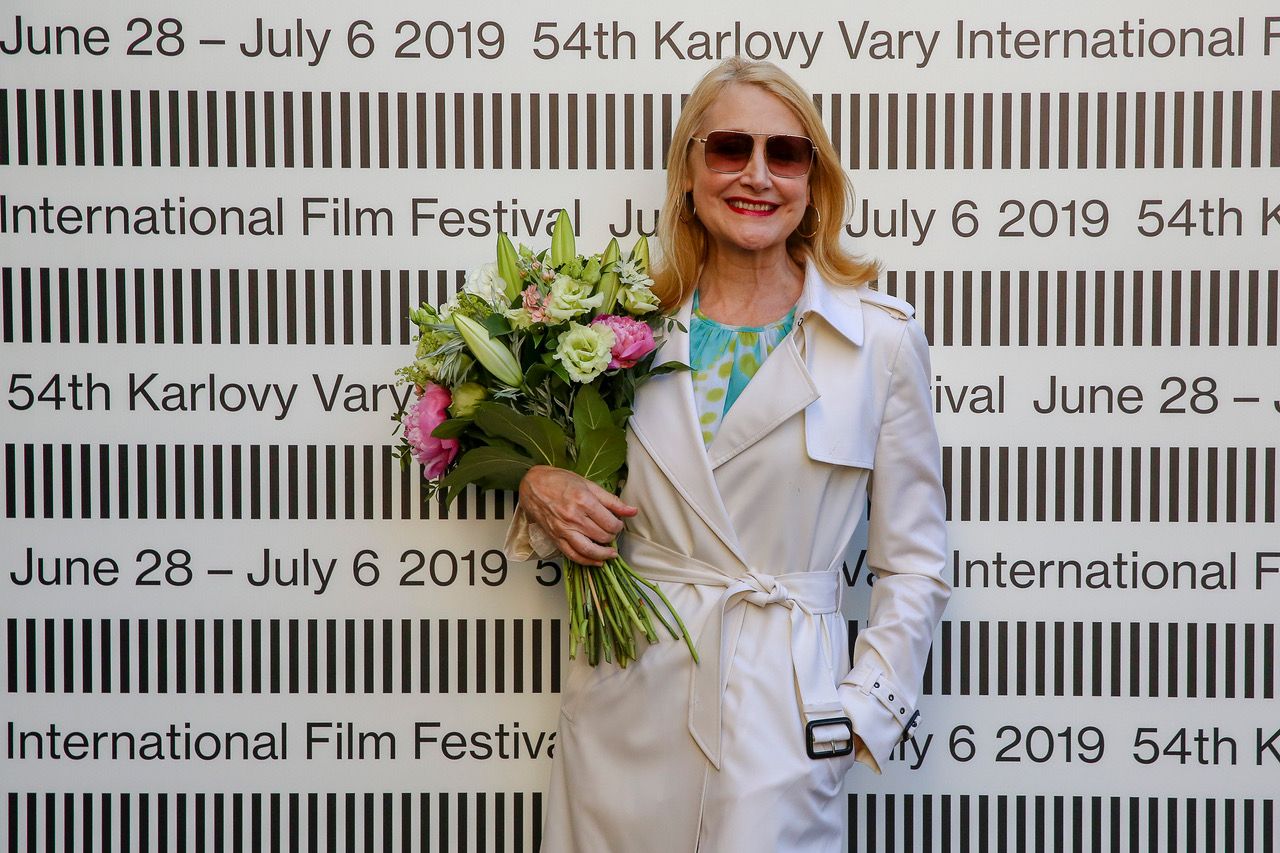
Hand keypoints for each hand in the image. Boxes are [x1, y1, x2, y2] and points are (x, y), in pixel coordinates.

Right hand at [518, 465, 637, 565]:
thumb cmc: (559, 481)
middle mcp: (574, 517)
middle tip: (612, 532)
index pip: (610, 523)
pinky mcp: (556, 538)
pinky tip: (596, 562)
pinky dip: (587, 561)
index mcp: (584, 501)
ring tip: (611, 553)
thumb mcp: (588, 484)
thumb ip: (612, 501)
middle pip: (602, 536)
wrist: (533, 485)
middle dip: (612, 536)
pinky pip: (573, 555)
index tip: (618, 523)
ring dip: (603, 554)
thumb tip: (632, 511)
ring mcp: (564, 529)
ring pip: (589, 550)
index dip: (619, 525)